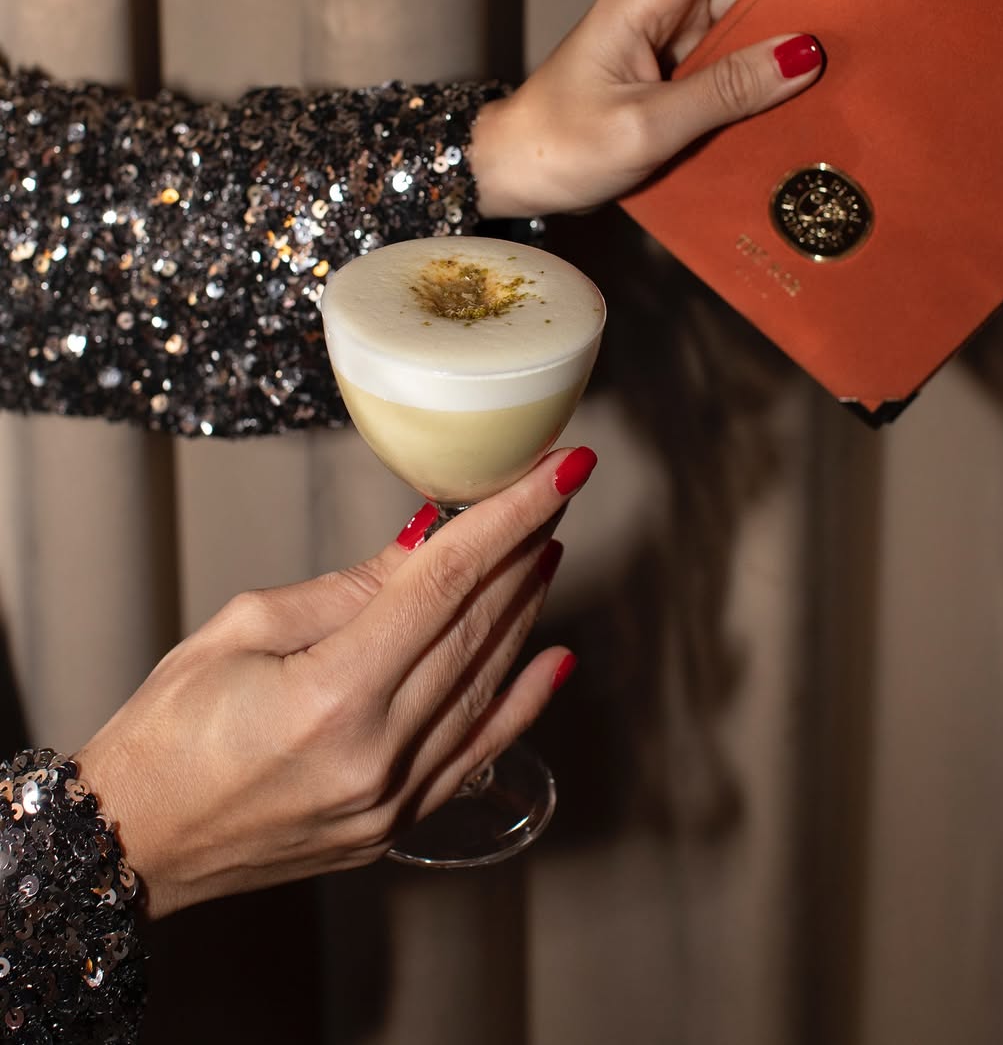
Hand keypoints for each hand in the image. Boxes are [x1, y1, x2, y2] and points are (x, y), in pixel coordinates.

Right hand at [74, 445, 595, 918]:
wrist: (132, 842)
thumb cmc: (167, 729)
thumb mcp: (243, 629)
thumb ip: (348, 591)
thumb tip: (426, 544)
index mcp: (332, 696)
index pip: (446, 584)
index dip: (508, 517)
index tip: (559, 472)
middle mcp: (375, 754)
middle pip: (476, 628)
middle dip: (523, 549)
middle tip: (554, 494)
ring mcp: (391, 800)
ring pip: (486, 684)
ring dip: (525, 611)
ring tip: (546, 550)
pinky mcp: (394, 826)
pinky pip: (477, 754)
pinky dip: (522, 703)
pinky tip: (556, 659)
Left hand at [469, 0, 861, 217]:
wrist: (510, 175)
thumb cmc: (558, 145)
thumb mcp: (645, 124)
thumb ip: (724, 91)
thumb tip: (802, 54)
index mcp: (644, 1)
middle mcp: (659, 13)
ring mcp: (665, 46)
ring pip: (744, 26)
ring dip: (792, 31)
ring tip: (861, 28)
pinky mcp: (670, 79)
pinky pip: (730, 65)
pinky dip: (765, 72)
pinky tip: (805, 84)